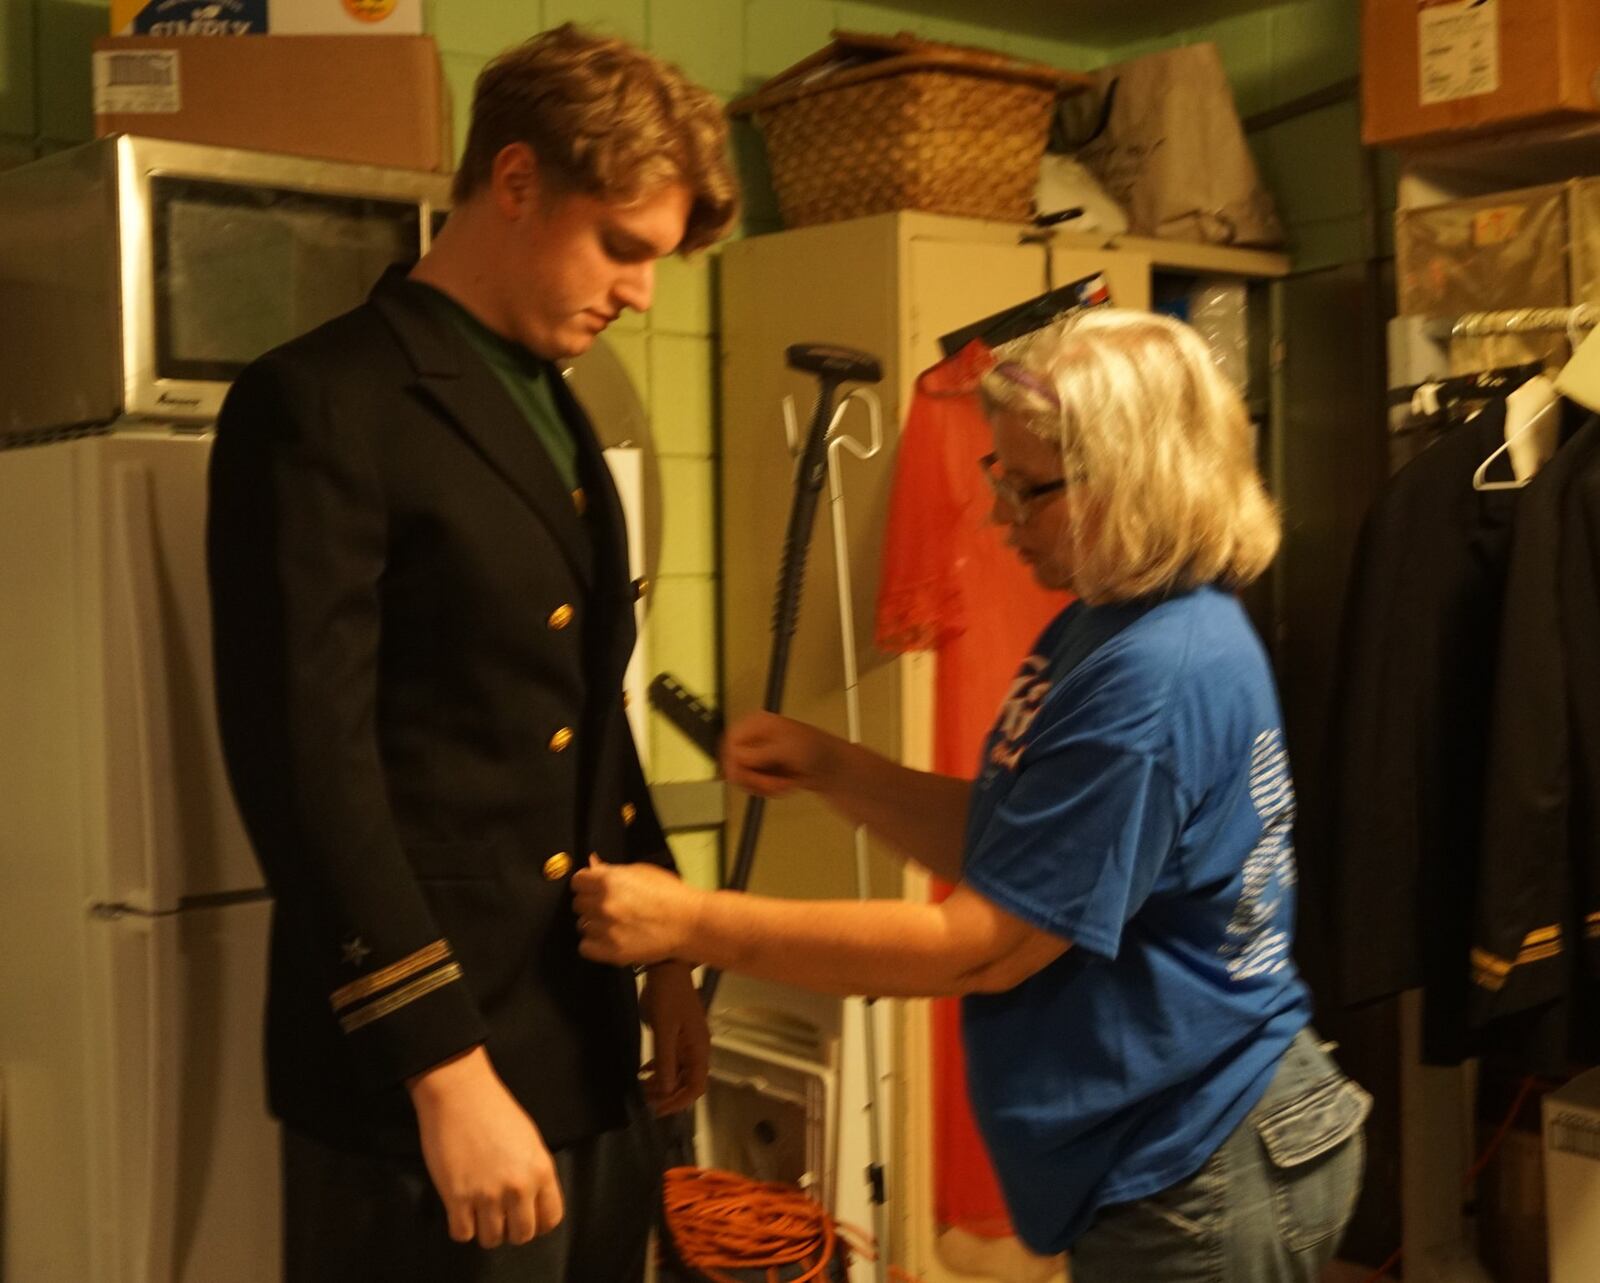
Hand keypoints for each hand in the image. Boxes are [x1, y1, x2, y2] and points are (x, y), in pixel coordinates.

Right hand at [407, 1046, 562, 1247]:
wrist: (460, 1094)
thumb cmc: (496, 1111)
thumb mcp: (530, 1141)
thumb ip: (535, 1174)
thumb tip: (532, 1203)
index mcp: (542, 1171)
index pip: (551, 1220)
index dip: (537, 1223)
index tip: (524, 1217)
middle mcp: (519, 1187)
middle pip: (521, 1235)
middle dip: (510, 1229)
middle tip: (499, 1214)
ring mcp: (487, 1194)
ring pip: (491, 1239)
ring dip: (484, 1229)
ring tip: (478, 1210)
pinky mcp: (457, 1197)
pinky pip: (462, 1234)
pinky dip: (461, 1226)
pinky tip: (460, 1209)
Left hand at [572, 857, 703, 966]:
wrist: (689, 923)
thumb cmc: (669, 892)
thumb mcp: (641, 872)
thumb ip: (612, 870)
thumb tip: (591, 864)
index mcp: (609, 881)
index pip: (578, 881)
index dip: (587, 884)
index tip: (595, 888)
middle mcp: (602, 904)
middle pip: (578, 904)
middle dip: (591, 904)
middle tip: (609, 907)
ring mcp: (605, 930)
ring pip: (582, 926)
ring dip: (594, 924)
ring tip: (613, 924)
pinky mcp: (611, 952)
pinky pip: (586, 947)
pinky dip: (595, 944)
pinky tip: (610, 939)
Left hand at [639, 961, 709, 1115]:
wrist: (667, 969)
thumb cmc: (668, 998)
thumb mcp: (664, 1030)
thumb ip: (666, 1061)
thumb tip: (666, 1091)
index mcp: (699, 1049)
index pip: (696, 1086)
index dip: (679, 1101)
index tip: (658, 1108)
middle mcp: (697, 1049)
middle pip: (687, 1082)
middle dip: (667, 1094)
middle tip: (645, 1099)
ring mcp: (687, 1042)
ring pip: (677, 1072)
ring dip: (662, 1083)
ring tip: (642, 1087)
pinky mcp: (677, 1035)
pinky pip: (671, 1060)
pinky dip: (660, 1069)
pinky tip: (644, 1071)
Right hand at [721, 712, 844, 798]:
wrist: (831, 767)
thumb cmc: (814, 750)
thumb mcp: (785, 748)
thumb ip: (759, 754)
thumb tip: (738, 759)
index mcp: (757, 724)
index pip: (730, 742)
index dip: (734, 760)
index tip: (744, 774)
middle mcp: (753, 738)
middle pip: (732, 763)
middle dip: (752, 778)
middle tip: (771, 784)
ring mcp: (757, 756)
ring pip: (741, 778)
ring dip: (762, 786)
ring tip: (782, 784)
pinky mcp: (762, 771)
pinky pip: (752, 786)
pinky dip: (767, 790)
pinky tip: (784, 785)